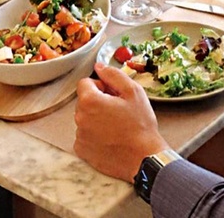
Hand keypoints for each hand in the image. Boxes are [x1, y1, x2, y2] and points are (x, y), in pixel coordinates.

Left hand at [74, 63, 168, 180]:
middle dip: (98, 102)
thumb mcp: (133, 92)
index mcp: (90, 101)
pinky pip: (84, 136)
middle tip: (118, 111)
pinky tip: (111, 138)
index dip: (101, 86)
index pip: (85, 83)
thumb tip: (99, 67)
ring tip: (116, 126)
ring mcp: (80, 136)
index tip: (113, 95)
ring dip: (96, 119)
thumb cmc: (140, 126)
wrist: (144, 158)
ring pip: (85, 118)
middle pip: (84, 101)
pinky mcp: (82, 151)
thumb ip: (113, 75)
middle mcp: (80, 118)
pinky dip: (94, 135)